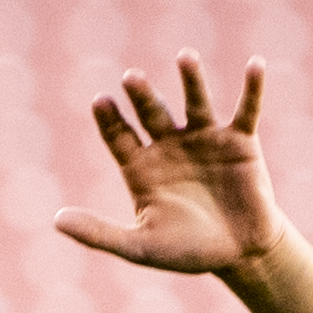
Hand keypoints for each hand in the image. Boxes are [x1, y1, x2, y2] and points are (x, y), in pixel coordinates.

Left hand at [57, 54, 294, 277]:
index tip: (100, 102)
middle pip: (153, 113)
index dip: (110, 120)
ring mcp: (205, 138)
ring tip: (185, 58)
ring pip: (195, 102)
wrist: (238, 254)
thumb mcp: (140, 247)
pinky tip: (255, 64)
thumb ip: (99, 233)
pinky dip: (252, 88)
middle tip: (132, 79)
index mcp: (142, 166)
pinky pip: (246, 110)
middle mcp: (170, 144)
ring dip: (191, 80)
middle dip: (143, 96)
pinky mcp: (240, 141)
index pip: (120, 136)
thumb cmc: (186, 251)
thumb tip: (56, 221)